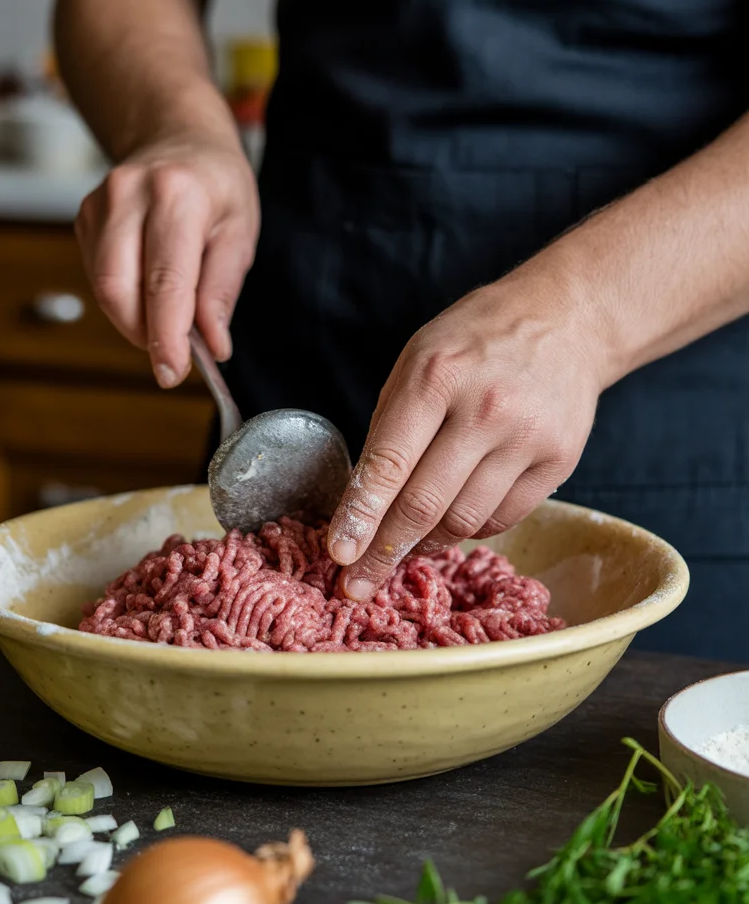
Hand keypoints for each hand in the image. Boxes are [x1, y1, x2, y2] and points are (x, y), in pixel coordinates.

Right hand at [75, 134, 258, 385]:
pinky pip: (97, 276)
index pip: (165, 282)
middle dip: (144, 335)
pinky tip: (148, 291)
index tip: (172, 372)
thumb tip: (212, 345)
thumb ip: (222, 291)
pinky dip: (124, 299)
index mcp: (178, 194)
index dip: (166, 336)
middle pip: (119, 288)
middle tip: (174, 358)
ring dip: (134, 320)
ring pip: (104, 288)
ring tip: (168, 321)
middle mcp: (130, 193)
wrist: (178, 135)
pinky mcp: (84, 217)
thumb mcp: (240, 232)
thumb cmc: (216, 185)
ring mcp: (99, 203)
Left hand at [327, 275, 605, 599]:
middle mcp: (485, 408)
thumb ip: (388, 427)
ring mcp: (528, 437)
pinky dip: (469, 528)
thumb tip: (362, 503)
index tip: (338, 553)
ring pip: (464, 521)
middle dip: (384, 552)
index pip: (389, 463)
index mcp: (436, 376)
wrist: (565, 320)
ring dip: (426, 543)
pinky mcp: (559, 460)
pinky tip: (453, 517)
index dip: (360, 516)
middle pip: (425, 504)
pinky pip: (502, 518)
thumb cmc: (475, 341)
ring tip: (406, 544)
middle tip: (357, 583)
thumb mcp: (416, 361)